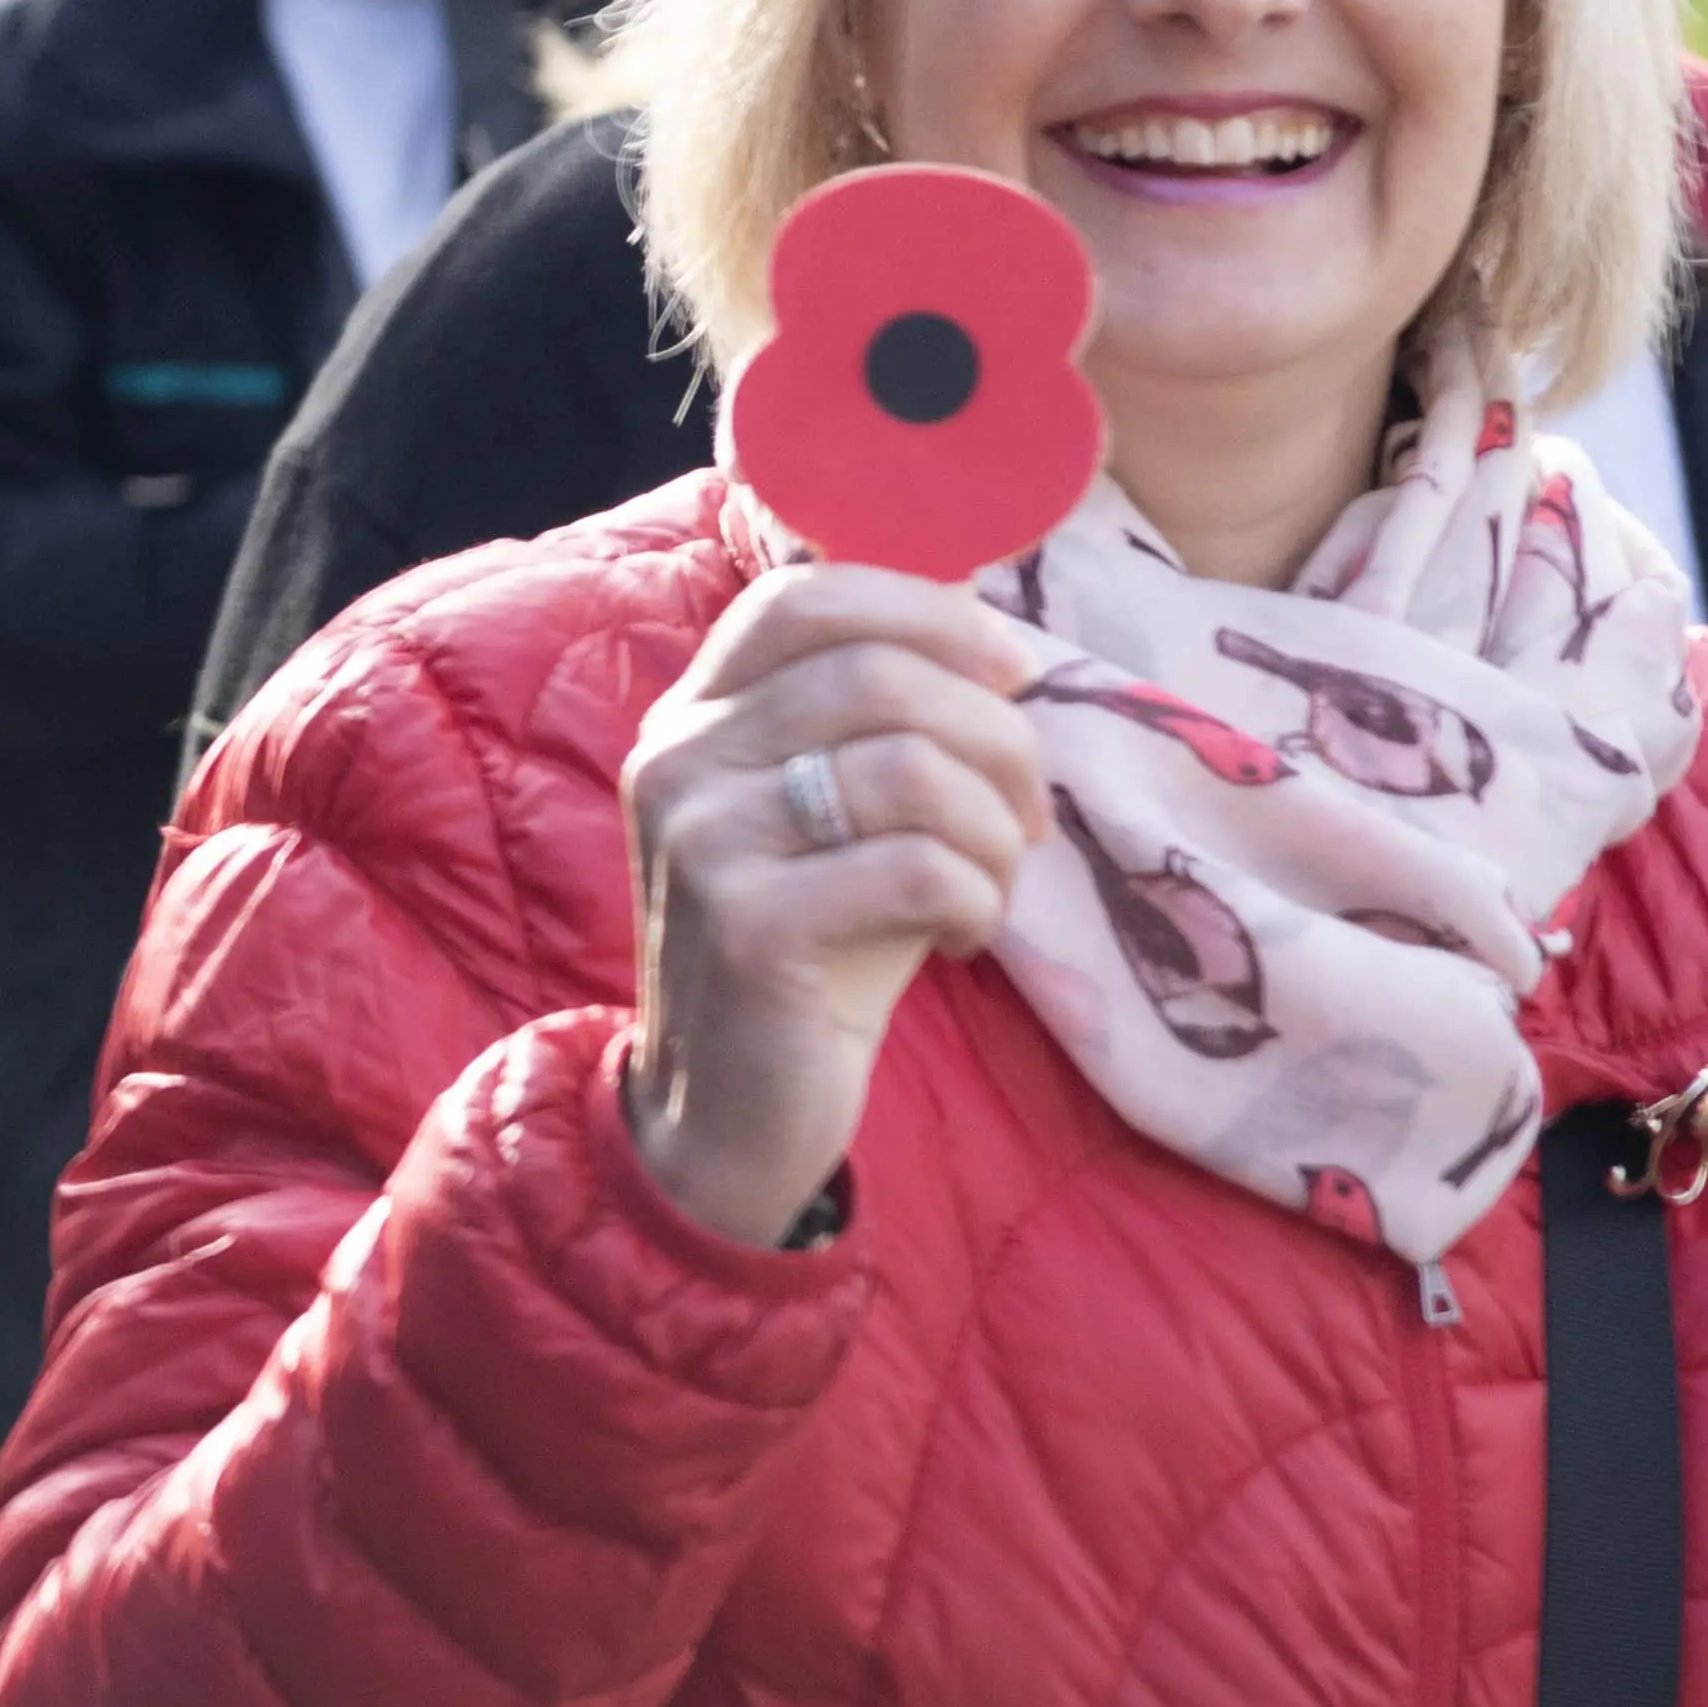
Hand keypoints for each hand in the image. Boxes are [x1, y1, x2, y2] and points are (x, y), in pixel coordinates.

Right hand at [613, 562, 1046, 1245]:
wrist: (727, 1109)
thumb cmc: (811, 948)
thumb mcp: (831, 816)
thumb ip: (876, 723)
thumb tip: (987, 622)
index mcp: (694, 716)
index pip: (804, 597)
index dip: (928, 613)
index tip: (1008, 672)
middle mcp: (679, 760)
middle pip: (879, 676)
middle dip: (997, 738)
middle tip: (1028, 814)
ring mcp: (703, 841)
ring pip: (908, 768)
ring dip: (997, 828)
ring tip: (995, 881)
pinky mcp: (747, 927)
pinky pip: (918, 869)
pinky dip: (978, 900)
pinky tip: (964, 936)